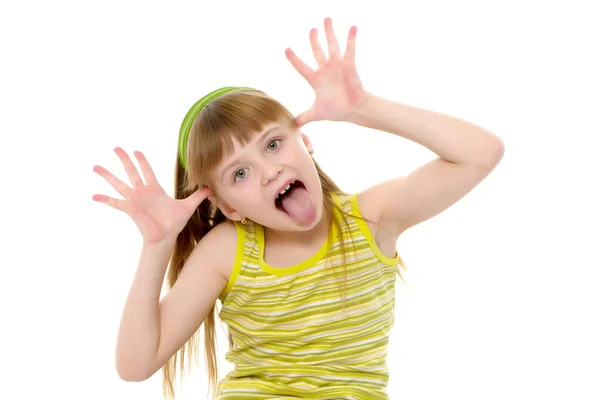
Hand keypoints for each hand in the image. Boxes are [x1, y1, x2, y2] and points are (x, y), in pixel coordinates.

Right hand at [92, 147, 209, 243]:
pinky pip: (115, 203)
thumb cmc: (174, 223)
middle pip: (131, 171)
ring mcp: (135, 200)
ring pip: (119, 184)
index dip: (142, 160)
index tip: (136, 150)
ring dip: (108, 175)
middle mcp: (142, 192)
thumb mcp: (188, 207)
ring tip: (95, 166)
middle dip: (124, 160)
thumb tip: (210, 187)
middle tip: (116, 148)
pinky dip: (105, 199)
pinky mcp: (130, 209)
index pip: (147, 171)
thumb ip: (198, 196)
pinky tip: (93, 196)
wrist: (165, 238)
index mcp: (155, 189)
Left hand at [285, 17, 368, 126]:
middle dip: (314, 39)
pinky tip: (352, 26)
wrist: (354, 110)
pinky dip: (351, 38)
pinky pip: (350, 48)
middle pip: (317, 50)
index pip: (301, 67)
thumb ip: (304, 117)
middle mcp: (325, 70)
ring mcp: (337, 66)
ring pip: (331, 45)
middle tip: (312, 29)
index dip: (294, 59)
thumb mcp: (316, 113)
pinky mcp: (349, 64)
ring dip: (329, 32)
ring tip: (326, 19)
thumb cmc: (337, 111)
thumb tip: (292, 125)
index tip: (286, 49)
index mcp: (315, 79)